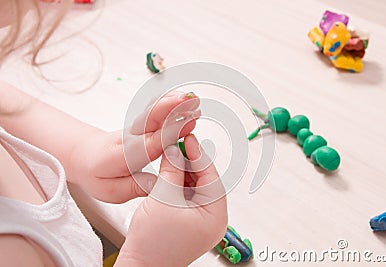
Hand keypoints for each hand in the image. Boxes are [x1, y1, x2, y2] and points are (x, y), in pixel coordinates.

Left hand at [68, 91, 199, 202]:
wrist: (83, 155)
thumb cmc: (96, 173)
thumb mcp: (110, 191)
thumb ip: (135, 187)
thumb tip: (158, 184)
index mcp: (125, 155)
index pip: (151, 142)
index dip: (170, 132)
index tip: (188, 124)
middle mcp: (132, 137)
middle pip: (152, 119)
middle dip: (173, 109)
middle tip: (193, 102)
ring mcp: (136, 128)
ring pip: (154, 111)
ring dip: (174, 102)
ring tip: (193, 97)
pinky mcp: (141, 124)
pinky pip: (154, 110)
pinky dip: (168, 101)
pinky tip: (182, 98)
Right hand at [115, 134, 227, 266]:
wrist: (139, 266)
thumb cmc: (153, 242)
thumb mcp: (164, 197)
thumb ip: (172, 169)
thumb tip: (175, 150)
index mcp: (215, 216)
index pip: (211, 178)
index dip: (199, 155)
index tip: (189, 139)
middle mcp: (213, 220)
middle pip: (204, 182)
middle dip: (190, 163)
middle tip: (178, 145)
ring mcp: (201, 223)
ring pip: (195, 188)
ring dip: (183, 172)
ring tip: (170, 157)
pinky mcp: (189, 223)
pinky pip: (187, 197)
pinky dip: (178, 184)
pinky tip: (168, 172)